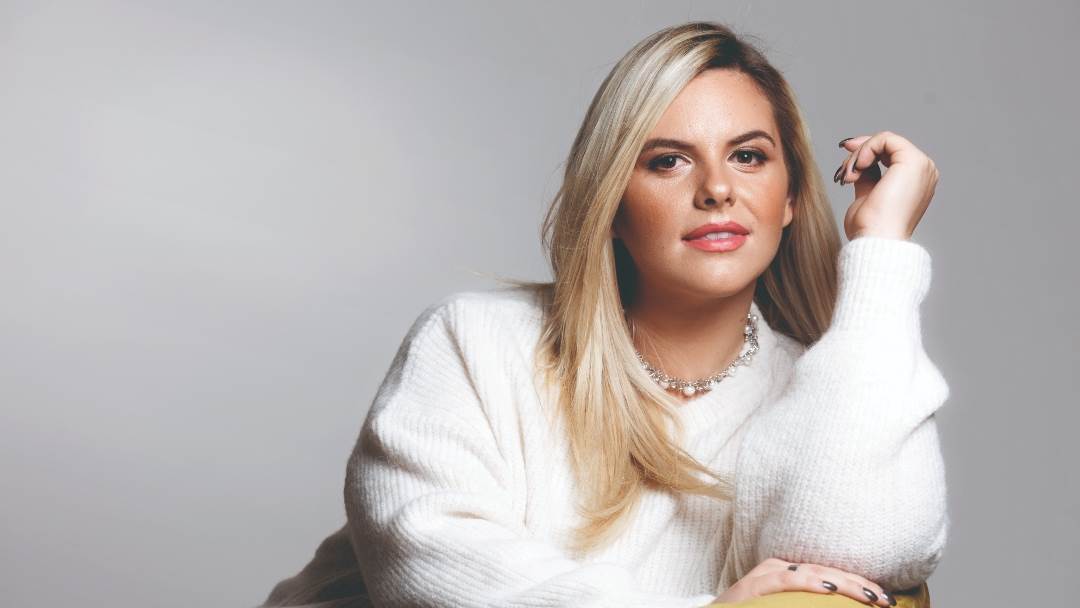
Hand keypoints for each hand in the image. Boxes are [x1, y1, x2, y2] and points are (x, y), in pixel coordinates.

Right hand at [713, 557, 895, 605]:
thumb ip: (806, 605)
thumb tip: (837, 606)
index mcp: (789, 574)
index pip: (831, 574)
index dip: (860, 584)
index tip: (886, 598)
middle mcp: (779, 568)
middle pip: (827, 570)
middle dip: (860, 584)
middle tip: (887, 599)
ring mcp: (765, 574)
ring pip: (812, 572)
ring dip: (844, 583)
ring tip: (869, 594)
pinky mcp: (752, 585)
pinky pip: (784, 580)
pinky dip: (808, 581)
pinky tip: (828, 586)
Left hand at [833, 131, 938, 240]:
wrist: (876, 239)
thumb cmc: (870, 227)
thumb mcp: (867, 195)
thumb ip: (867, 175)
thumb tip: (858, 160)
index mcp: (916, 181)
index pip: (890, 155)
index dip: (865, 153)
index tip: (845, 165)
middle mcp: (924, 172)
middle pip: (887, 146)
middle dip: (859, 153)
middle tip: (844, 172)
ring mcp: (921, 166)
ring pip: (884, 141)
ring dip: (860, 154)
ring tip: (849, 177)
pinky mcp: (913, 161)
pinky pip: (886, 139)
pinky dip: (866, 149)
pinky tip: (857, 167)